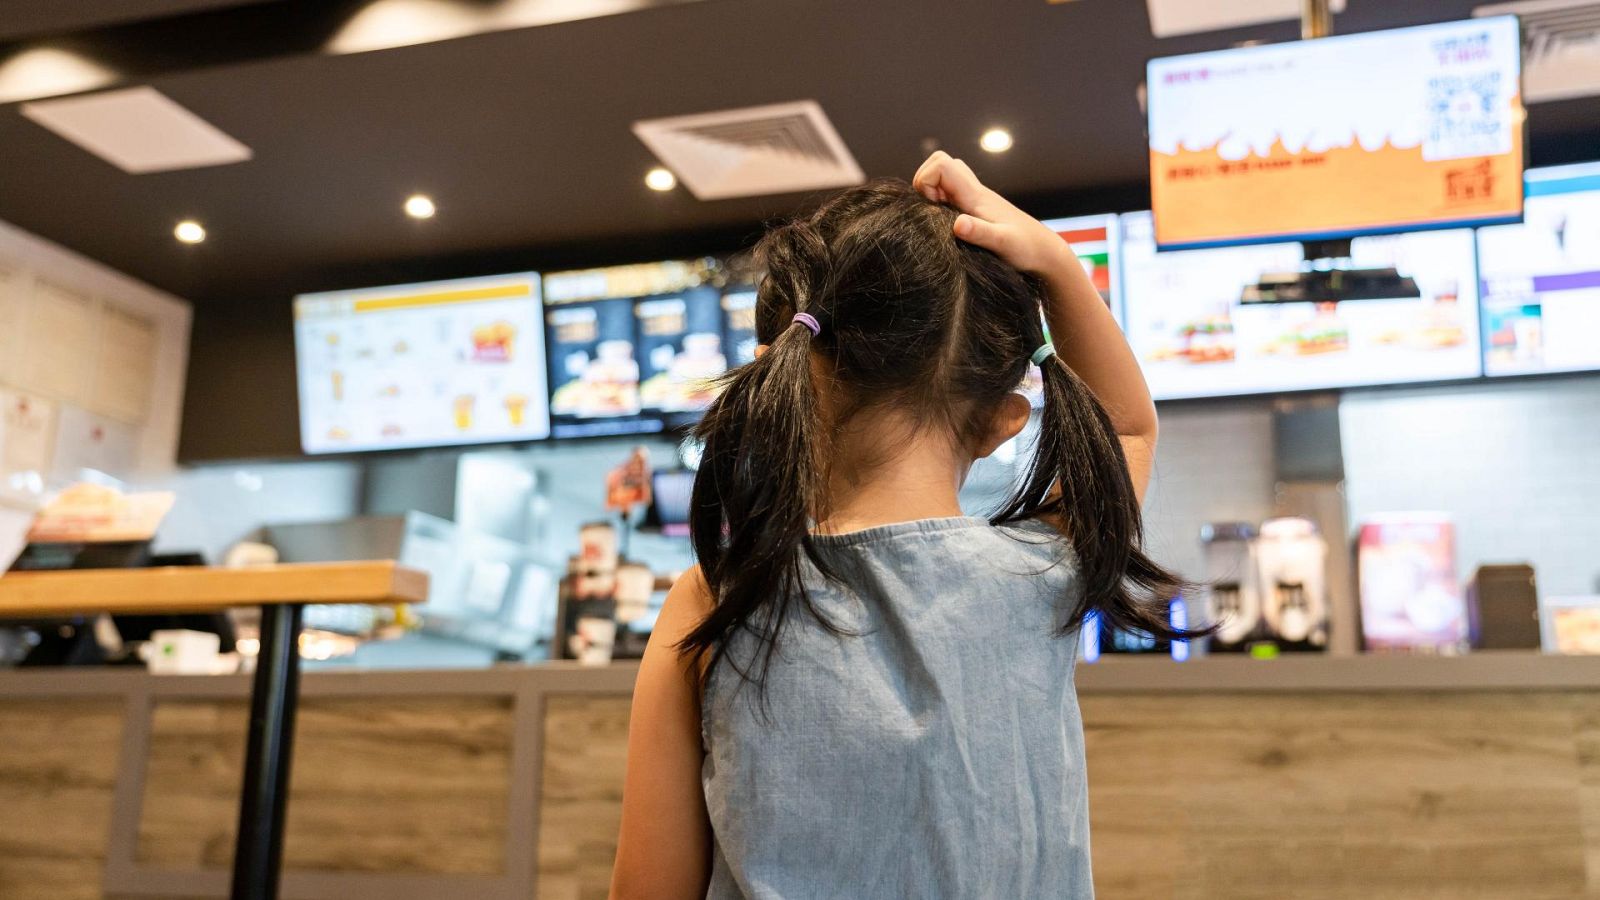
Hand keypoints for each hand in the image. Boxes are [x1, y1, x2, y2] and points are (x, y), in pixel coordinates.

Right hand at [911, 151, 1074, 277]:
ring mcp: (974, 199)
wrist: (1045, 252)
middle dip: (925, 181)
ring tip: (938, 218)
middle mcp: (974, 191)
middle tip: (930, 209)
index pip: (942, 164)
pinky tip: (949, 226)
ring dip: (933, 191)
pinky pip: (951, 192)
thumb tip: (958, 225)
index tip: (932, 206)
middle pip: (940, 162)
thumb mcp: (1002, 243)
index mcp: (975, 195)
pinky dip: (941, 202)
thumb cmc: (1026, 248)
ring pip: (945, 176)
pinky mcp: (976, 209)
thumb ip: (979, 232)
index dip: (927, 180)